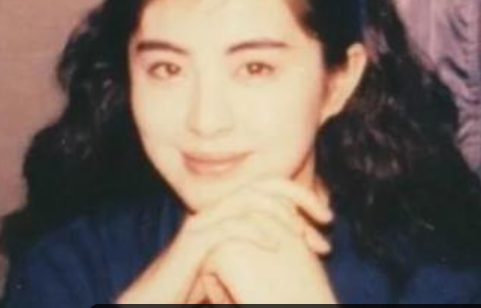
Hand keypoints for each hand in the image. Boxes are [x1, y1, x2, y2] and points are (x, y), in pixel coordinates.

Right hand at [116, 178, 331, 304]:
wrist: (153, 303)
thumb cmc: (194, 289)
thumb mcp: (235, 266)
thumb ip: (258, 251)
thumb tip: (296, 247)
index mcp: (229, 210)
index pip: (272, 187)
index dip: (303, 195)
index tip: (327, 217)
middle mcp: (217, 209)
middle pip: (266, 185)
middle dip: (302, 198)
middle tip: (327, 221)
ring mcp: (204, 223)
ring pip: (250, 200)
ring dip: (284, 215)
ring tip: (305, 235)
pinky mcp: (194, 243)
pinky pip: (230, 227)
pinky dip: (257, 232)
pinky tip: (276, 246)